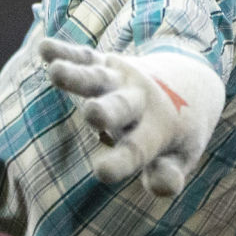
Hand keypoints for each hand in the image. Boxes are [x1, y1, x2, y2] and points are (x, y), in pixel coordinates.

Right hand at [39, 39, 223, 196]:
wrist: (191, 83)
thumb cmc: (177, 132)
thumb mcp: (183, 156)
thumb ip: (170, 174)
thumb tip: (162, 187)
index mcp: (158, 129)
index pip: (138, 149)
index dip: (121, 162)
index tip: (102, 172)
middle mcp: (138, 101)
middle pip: (120, 106)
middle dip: (106, 110)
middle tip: (93, 114)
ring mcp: (121, 80)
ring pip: (97, 77)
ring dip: (77, 75)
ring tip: (55, 73)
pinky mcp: (107, 63)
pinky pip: (84, 56)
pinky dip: (65, 52)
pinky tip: (44, 48)